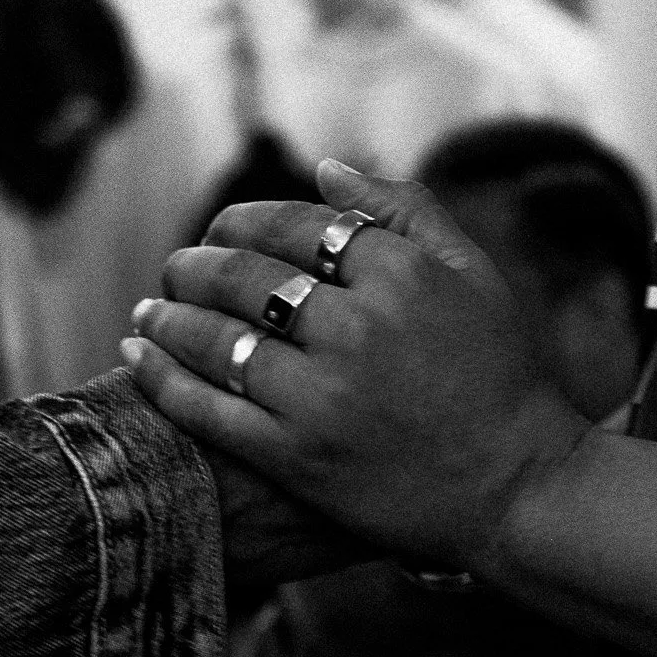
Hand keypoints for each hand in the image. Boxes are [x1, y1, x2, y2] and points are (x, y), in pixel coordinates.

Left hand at [121, 161, 591, 578]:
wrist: (519, 489)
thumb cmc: (504, 379)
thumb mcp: (474, 276)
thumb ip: (405, 210)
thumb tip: (324, 166)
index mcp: (400, 274)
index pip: (293, 227)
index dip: (244, 222)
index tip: (222, 229)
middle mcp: (356, 329)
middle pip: (244, 278)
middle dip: (196, 265)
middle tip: (175, 265)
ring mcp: (322, 397)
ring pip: (218, 339)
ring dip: (169, 316)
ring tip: (149, 309)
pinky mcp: (297, 458)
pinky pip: (210, 408)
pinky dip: (163, 377)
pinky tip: (137, 355)